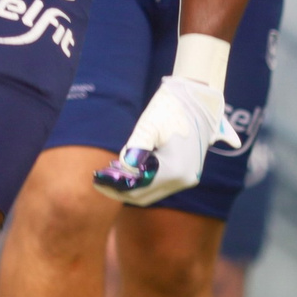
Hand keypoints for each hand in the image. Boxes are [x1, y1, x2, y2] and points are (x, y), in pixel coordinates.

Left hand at [95, 73, 241, 205]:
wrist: (200, 100)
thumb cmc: (171, 109)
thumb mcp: (148, 126)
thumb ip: (134, 150)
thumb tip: (121, 170)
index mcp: (174, 170)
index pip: (138, 190)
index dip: (115, 188)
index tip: (97, 180)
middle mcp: (183, 179)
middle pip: (145, 196)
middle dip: (121, 191)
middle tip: (100, 180)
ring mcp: (188, 178)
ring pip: (153, 192)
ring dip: (133, 187)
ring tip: (112, 175)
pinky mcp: (188, 173)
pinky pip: (161, 185)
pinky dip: (145, 181)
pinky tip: (131, 171)